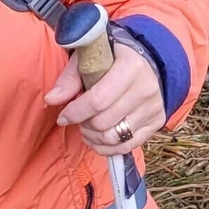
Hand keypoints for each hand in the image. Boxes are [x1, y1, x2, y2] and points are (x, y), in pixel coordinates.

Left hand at [45, 41, 165, 154]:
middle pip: (104, 122)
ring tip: (87, 127)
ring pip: (113, 137)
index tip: (63, 115)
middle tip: (78, 118)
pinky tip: (98, 137)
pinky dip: (106, 147)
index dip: (75, 113)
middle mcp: (147, 88)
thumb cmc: (112, 60)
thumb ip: (69, 80)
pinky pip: (126, 147)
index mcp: (131, 67)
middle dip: (83, 124)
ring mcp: (154, 107)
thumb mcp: (89, 60)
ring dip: (93, 137)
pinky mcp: (157, 122)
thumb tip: (51, 100)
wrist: (146, 61)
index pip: (98, 100)